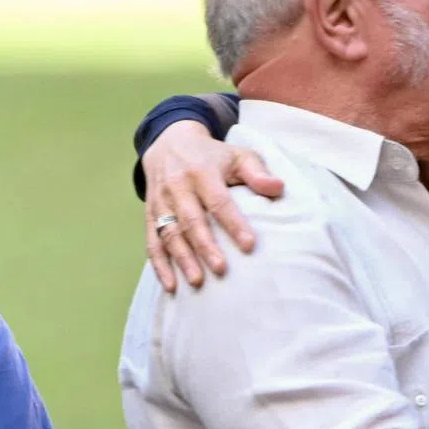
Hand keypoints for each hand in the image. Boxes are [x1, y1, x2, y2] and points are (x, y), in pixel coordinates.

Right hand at [144, 120, 283, 291]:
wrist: (169, 143)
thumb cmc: (213, 155)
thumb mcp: (237, 155)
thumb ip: (257, 172)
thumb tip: (278, 188)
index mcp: (202, 172)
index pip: (218, 201)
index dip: (234, 223)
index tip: (249, 245)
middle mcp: (177, 187)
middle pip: (191, 220)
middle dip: (205, 246)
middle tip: (221, 269)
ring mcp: (160, 202)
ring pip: (169, 234)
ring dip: (182, 259)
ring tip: (198, 281)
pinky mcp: (149, 215)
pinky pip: (152, 242)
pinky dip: (160, 265)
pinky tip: (172, 285)